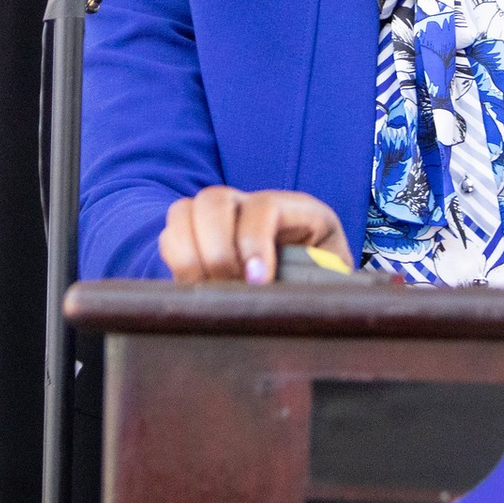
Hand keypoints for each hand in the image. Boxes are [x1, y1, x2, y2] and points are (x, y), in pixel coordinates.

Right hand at [158, 186, 352, 283]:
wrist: (312, 291)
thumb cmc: (325, 287)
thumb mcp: (333, 280)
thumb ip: (321, 282)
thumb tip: (300, 302)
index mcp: (295, 209)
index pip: (264, 207)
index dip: (255, 242)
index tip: (257, 282)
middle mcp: (252, 204)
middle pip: (213, 200)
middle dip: (216, 250)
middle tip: (228, 288)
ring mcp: (222, 218)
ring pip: (183, 212)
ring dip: (189, 255)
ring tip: (209, 291)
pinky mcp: (198, 238)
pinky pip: (170, 235)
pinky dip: (176, 262)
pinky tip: (198, 290)